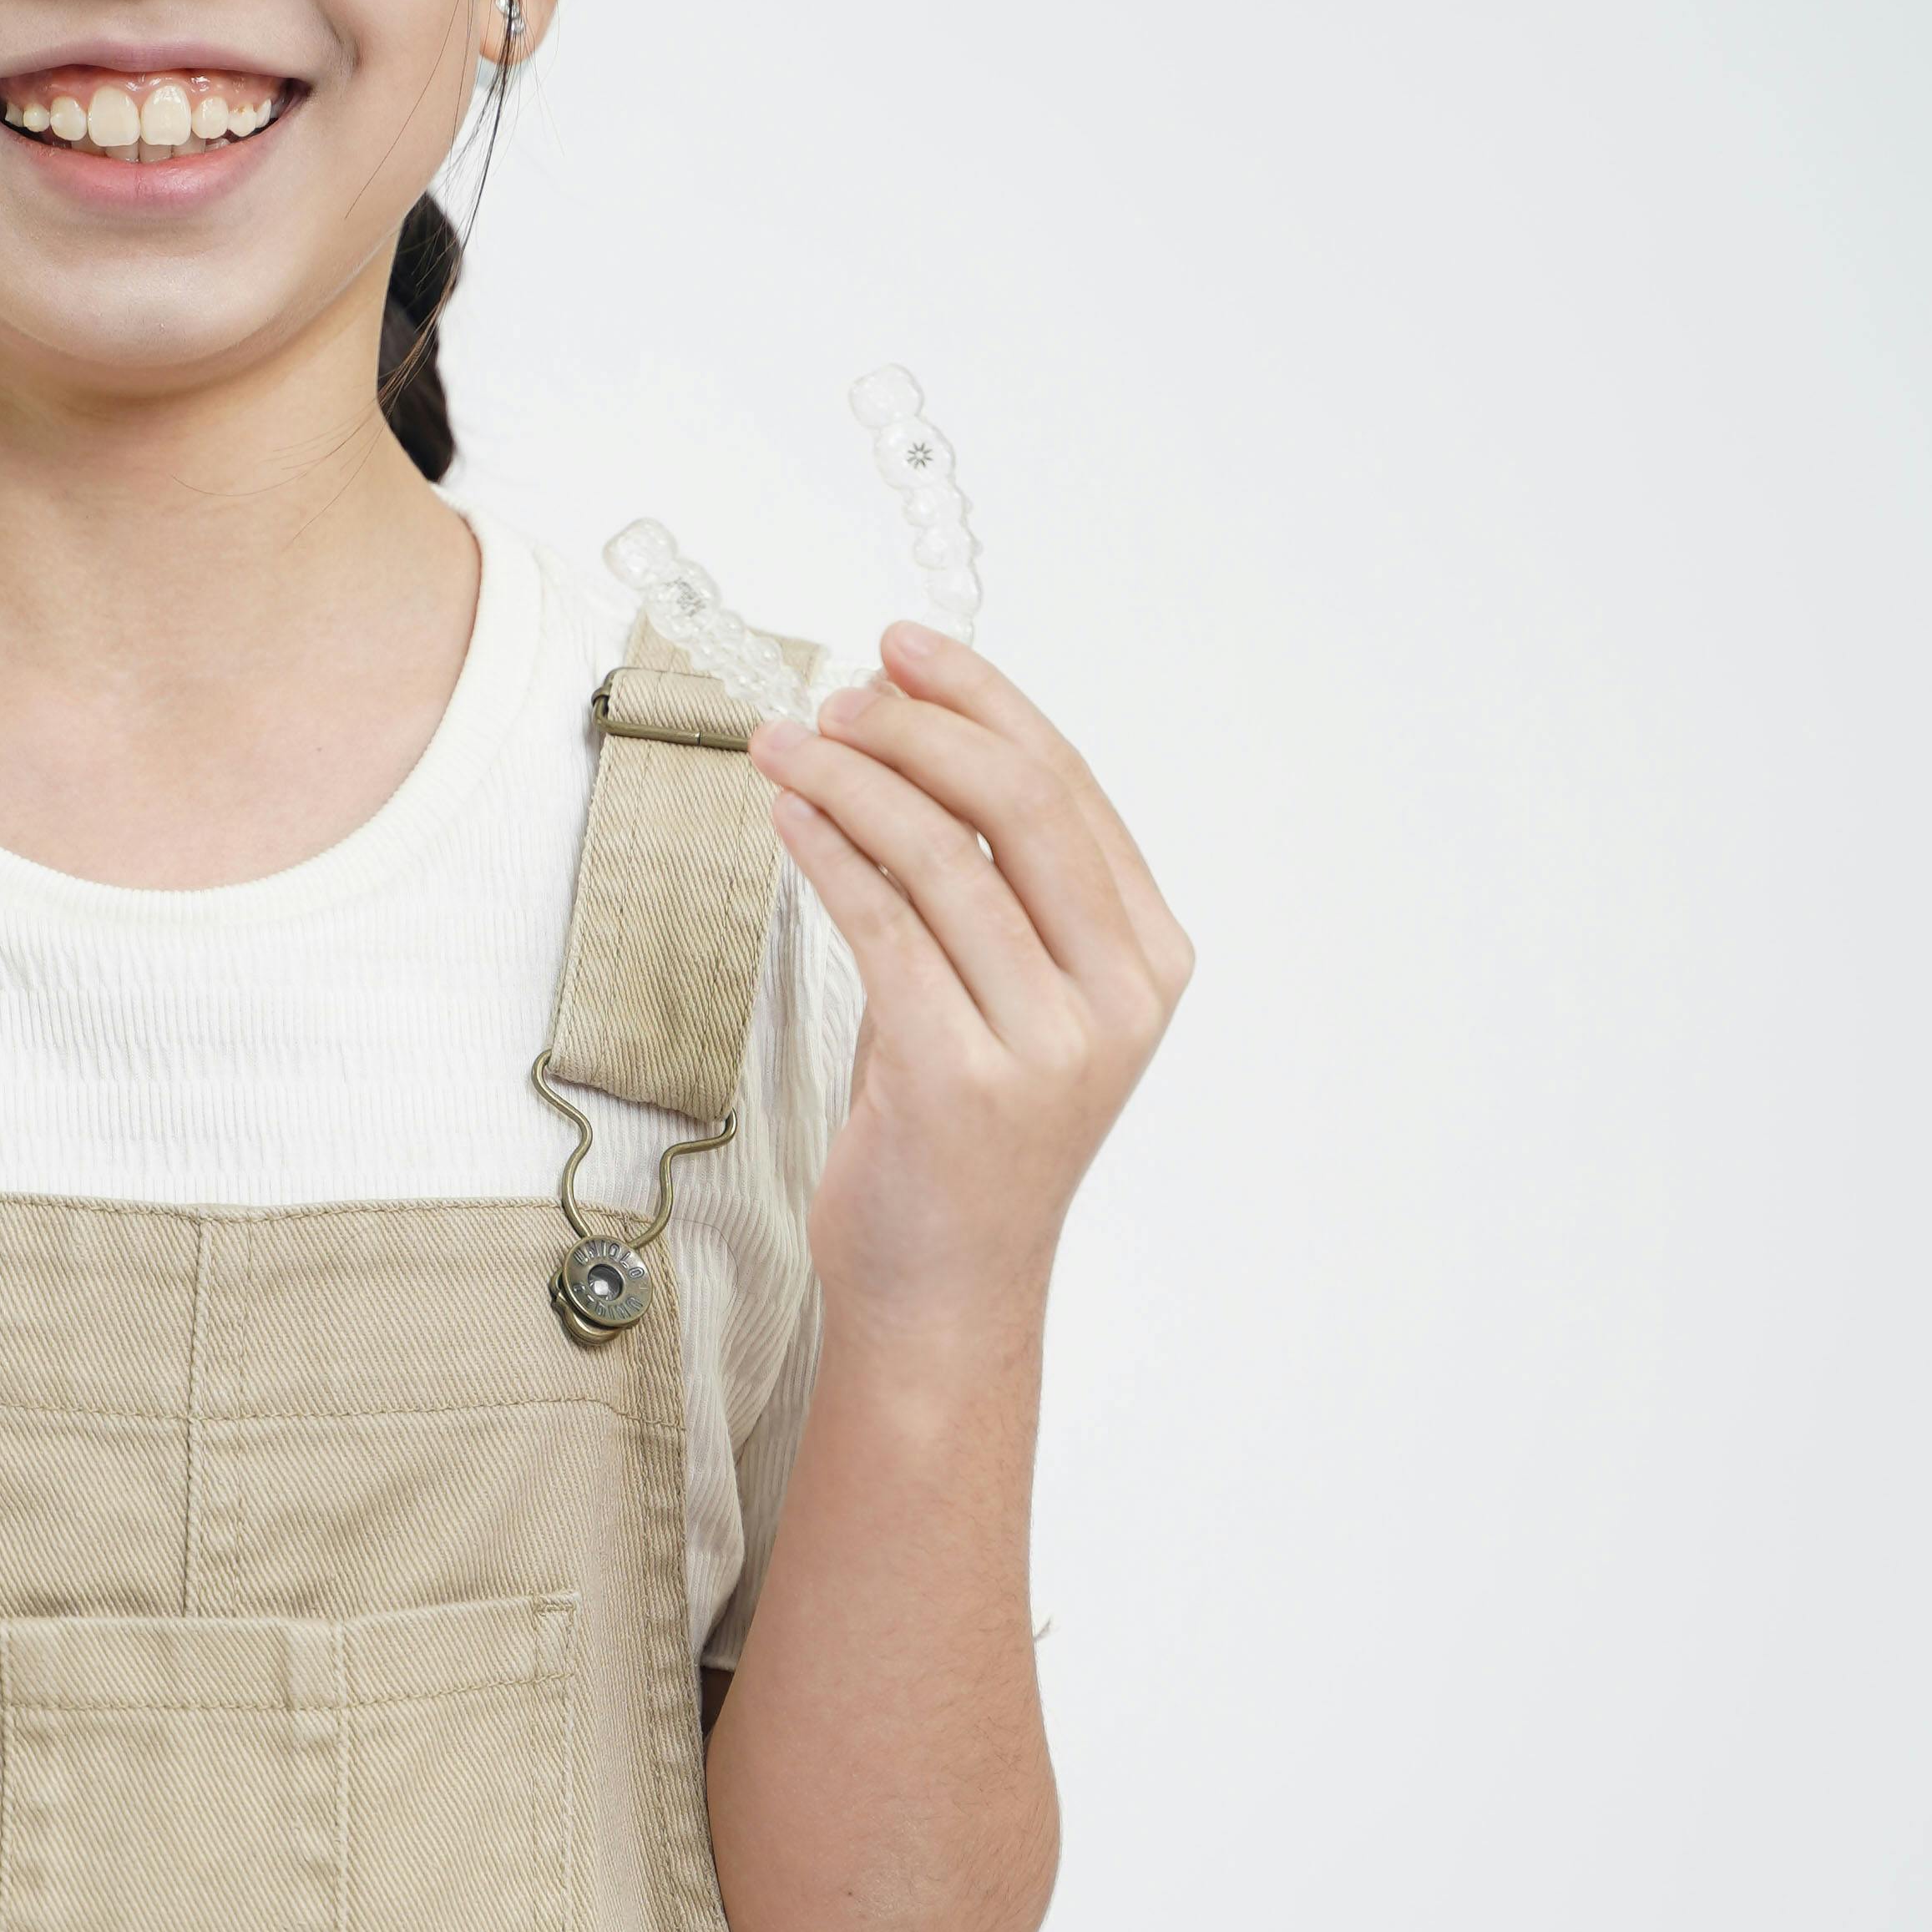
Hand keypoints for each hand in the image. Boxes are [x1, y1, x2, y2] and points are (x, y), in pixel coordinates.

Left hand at [750, 621, 1192, 1327]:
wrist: (945, 1286)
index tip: (903, 646)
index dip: (982, 700)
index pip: (1069, 787)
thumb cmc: (961, 1134)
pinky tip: (785, 813)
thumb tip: (911, 739)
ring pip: (944, 857)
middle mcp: (1117, 997)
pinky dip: (828, 853)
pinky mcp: (960, 1081)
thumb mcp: (1004, 994)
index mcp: (1150, 958)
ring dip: (851, 778)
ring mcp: (1048, 1044)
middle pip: (1021, 803)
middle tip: (834, 694)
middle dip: (918, 726)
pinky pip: (884, 929)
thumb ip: (989, 887)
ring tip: (781, 742)